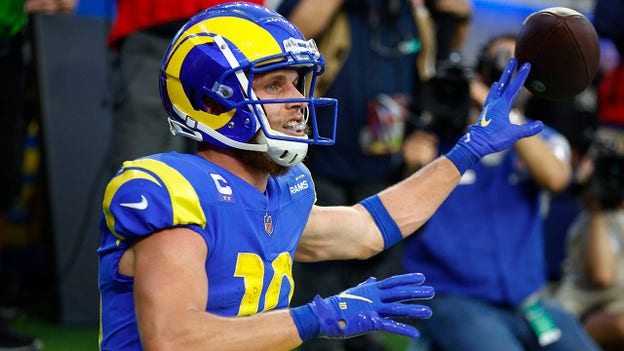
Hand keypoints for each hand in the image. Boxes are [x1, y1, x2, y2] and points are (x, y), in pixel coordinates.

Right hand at [290, 273, 433, 339]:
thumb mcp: (354, 292)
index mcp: (371, 289)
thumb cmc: (338, 304)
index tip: (422, 277)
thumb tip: (373, 280)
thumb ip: (366, 286)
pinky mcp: (369, 322)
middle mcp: (374, 297)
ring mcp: (372, 309)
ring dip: (414, 310)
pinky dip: (402, 329)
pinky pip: (389, 326)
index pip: (393, 282)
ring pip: (397, 309)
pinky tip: (414, 333)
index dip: (408, 279)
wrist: (324, 315)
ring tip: (429, 312)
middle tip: (431, 291)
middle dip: (415, 292)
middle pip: (399, 293)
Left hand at [446, 58, 543, 172]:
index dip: (521, 76)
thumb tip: (541, 125)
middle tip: (512, 60)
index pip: (513, 87)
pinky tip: (492, 96)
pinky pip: (490, 100)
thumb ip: (527, 129)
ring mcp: (488, 108)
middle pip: (502, 84)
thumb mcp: (513, 134)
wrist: (475, 145)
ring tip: (500, 79)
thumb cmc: (493, 139)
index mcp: (501, 105)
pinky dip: (493, 94)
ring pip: (495, 92)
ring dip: (500, 83)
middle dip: (508, 72)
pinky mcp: (485, 114)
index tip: (526, 64)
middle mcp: (493, 103)